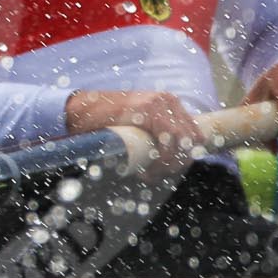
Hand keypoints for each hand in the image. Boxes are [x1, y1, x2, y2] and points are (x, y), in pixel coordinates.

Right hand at [65, 89, 204, 175]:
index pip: (197, 134)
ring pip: (182, 142)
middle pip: (192, 140)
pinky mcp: (146, 110)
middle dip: (179, 164)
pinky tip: (146, 170)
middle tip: (158, 176)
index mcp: (170, 103)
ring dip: (169, 165)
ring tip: (149, 175)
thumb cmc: (107, 122)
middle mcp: (168, 101)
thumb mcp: (138, 123)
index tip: (171, 171)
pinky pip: (166, 141)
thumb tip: (172, 160)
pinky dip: (160, 160)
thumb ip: (154, 133)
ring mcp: (159, 103)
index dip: (188, 157)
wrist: (81, 110)